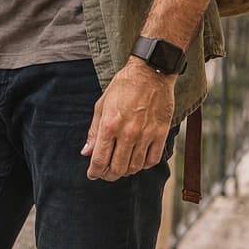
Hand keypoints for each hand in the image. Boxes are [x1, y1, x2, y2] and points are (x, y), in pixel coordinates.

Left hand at [81, 59, 175, 180]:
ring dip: (126, 171)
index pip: (99, 160)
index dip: (94, 172)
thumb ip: (94, 131)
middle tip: (106, 173)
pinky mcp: (161, 133)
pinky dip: (144, 165)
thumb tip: (87, 152)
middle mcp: (128, 133)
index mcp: (110, 125)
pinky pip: (152, 160)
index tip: (92, 174)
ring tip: (122, 166)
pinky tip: (139, 160)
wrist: (151, 73)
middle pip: (117, 169)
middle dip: (108, 175)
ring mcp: (146, 134)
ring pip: (135, 167)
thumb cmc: (124, 86)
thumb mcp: (102, 105)